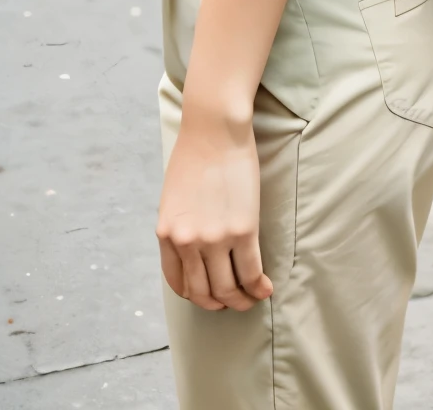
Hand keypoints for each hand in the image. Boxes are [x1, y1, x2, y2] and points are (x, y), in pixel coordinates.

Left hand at [156, 114, 272, 311]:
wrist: (214, 128)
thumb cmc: (195, 154)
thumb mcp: (173, 197)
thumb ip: (180, 226)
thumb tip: (194, 250)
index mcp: (166, 233)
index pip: (178, 283)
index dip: (196, 295)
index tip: (209, 294)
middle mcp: (187, 242)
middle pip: (204, 292)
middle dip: (219, 304)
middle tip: (232, 302)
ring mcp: (215, 239)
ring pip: (228, 289)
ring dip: (241, 301)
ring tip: (250, 298)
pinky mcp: (242, 230)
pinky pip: (250, 272)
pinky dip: (258, 287)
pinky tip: (265, 289)